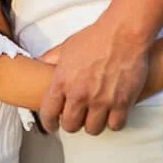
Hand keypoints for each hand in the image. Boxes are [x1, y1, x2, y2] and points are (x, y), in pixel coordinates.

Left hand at [39, 14, 151, 135]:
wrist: (123, 32)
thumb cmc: (96, 37)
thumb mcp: (66, 47)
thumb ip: (51, 59)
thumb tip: (38, 63)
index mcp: (62, 82)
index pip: (48, 114)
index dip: (49, 123)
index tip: (52, 125)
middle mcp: (79, 95)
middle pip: (71, 126)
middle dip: (73, 124)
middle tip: (78, 118)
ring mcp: (101, 100)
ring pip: (93, 129)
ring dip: (93, 124)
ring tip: (96, 117)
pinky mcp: (122, 102)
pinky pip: (115, 125)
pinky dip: (114, 122)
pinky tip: (113, 115)